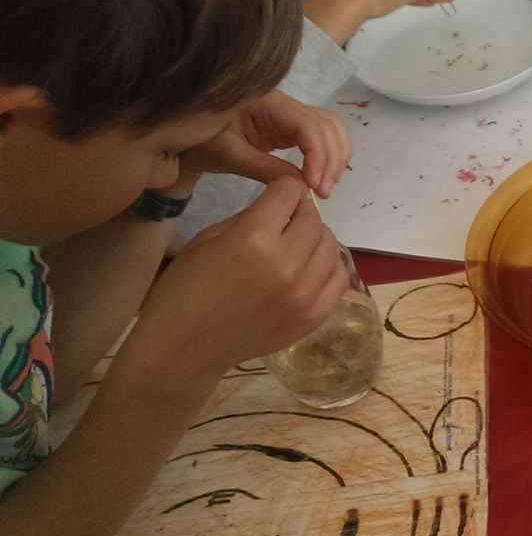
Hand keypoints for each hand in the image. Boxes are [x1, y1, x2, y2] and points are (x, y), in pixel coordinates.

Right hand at [136, 178, 345, 376]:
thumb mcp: (210, 237)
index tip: (281, 192)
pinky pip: (339, 279)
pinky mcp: (314, 316)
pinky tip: (312, 265)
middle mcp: (285, 264)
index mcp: (252, 238)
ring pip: (331, 246)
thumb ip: (252, 216)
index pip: (289, 194)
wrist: (187, 346)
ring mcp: (304, 293)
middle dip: (302, 212)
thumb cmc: (187, 288)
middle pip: (314, 220)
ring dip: (318, 237)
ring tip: (300, 242)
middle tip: (289, 218)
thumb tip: (284, 203)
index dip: (285, 188)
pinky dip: (329, 266)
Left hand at [180, 92, 350, 197]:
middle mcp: (284, 103)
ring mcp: (290, 113)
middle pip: (327, 125)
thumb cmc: (201, 141)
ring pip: (331, 128)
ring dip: (336, 157)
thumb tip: (303, 186)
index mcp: (266, 102)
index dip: (318, 155)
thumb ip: (266, 168)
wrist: (185, 134)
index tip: (314, 185)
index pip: (308, 124)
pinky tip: (321, 176)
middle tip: (322, 192)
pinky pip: (322, 135)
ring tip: (325, 186)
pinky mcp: (291, 126)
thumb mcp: (229, 155)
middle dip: (331, 159)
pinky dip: (329, 154)